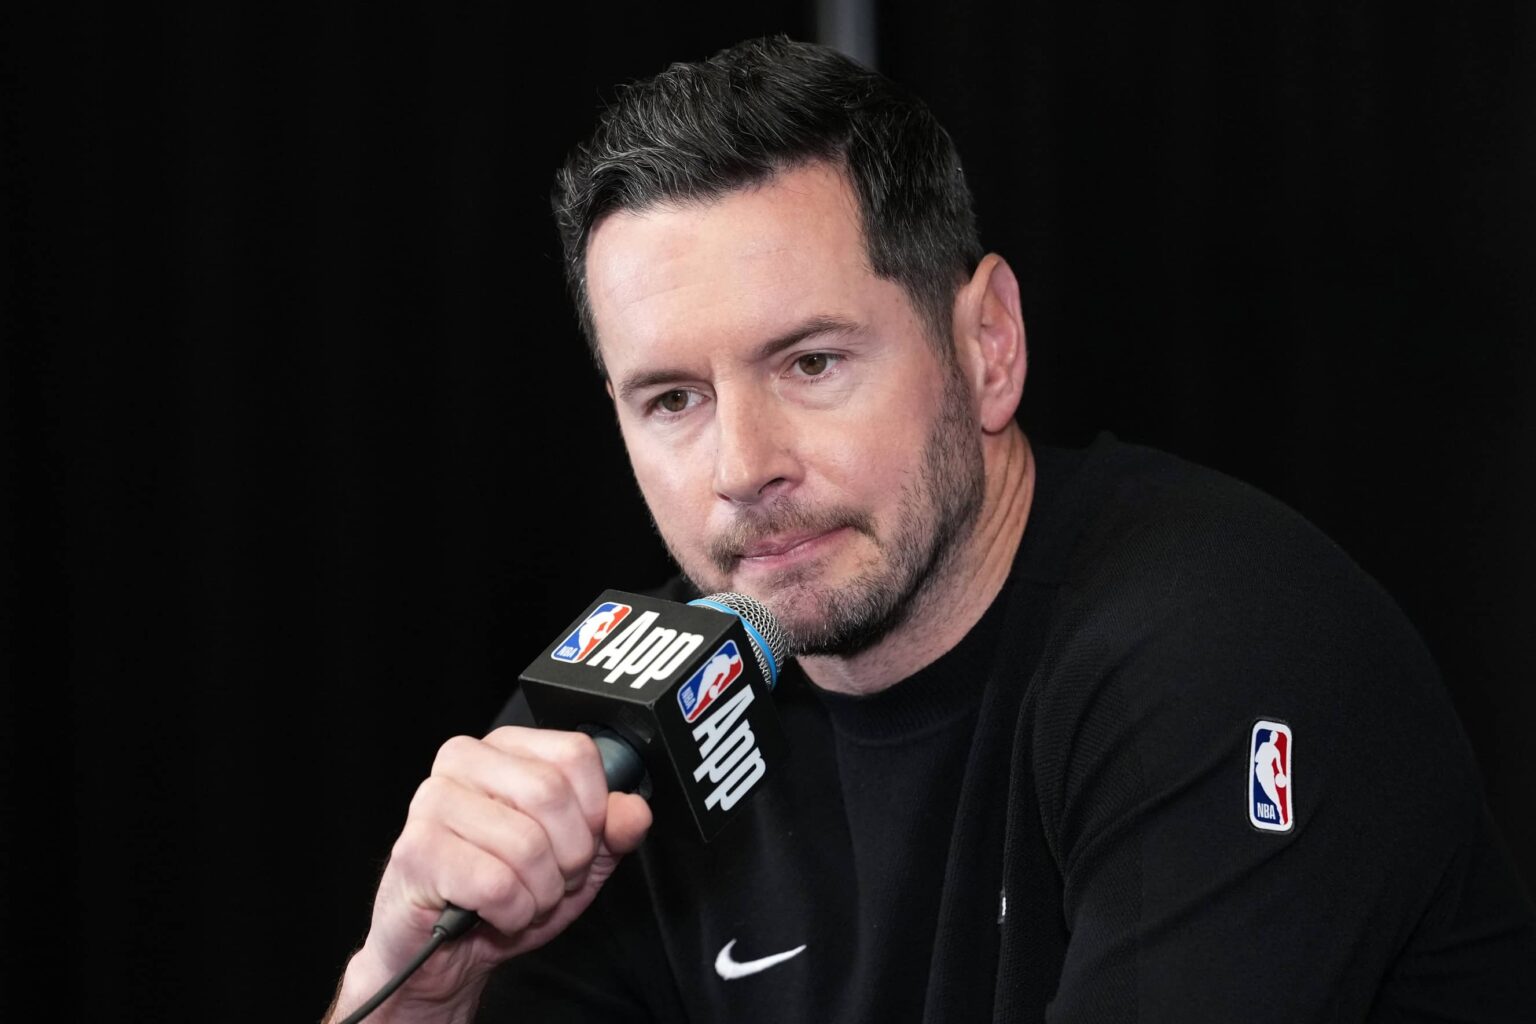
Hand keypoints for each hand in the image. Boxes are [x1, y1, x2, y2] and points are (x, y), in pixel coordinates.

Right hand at [328, 727, 652, 1021]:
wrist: (442, 951)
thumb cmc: (501, 893)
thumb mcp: (574, 860)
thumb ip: (612, 831)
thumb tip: (633, 811)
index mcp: (503, 748)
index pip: (575, 754)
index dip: (595, 810)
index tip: (580, 842)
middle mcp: (463, 762)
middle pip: (552, 795)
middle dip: (569, 857)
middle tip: (550, 880)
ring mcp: (433, 803)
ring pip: (527, 845)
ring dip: (540, 893)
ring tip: (520, 898)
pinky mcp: (417, 851)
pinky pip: (497, 885)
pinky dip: (513, 914)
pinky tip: (495, 914)